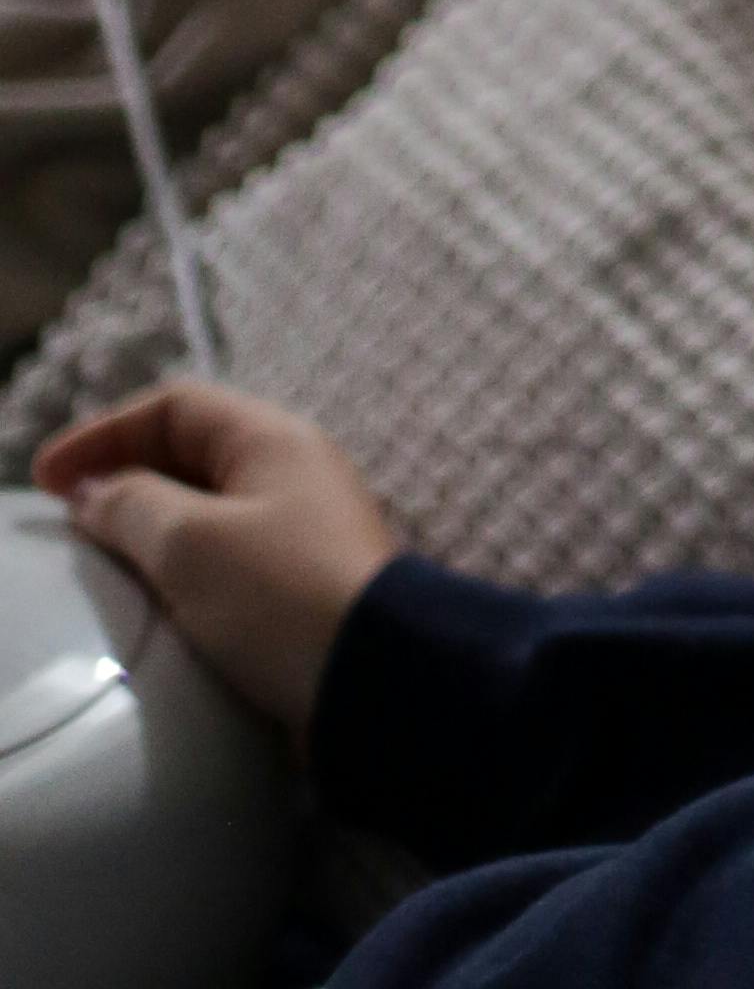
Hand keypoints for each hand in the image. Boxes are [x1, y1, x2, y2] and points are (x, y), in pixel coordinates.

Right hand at [35, 382, 406, 745]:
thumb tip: (95, 491)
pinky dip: (181, 570)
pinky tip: (156, 604)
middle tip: (70, 520)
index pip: (176, 408)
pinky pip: (226, 561)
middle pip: (192, 455)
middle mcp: (293, 472)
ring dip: (151, 528)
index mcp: (273, 439)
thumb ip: (133, 507)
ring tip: (102, 562)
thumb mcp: (191, 543)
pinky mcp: (302, 589)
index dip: (105, 433)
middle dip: (125, 477)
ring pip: (208, 512)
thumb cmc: (282, 597)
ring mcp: (302, 531)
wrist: (374, 679)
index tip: (46, 478)